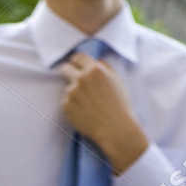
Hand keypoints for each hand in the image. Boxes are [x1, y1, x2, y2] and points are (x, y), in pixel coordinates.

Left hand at [56, 52, 147, 173]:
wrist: (114, 128)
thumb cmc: (119, 104)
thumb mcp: (117, 81)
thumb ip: (105, 67)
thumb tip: (96, 61)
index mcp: (95, 70)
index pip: (78, 57)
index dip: (78, 61)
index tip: (76, 65)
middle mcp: (81, 79)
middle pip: (65, 68)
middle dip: (69, 72)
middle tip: (75, 80)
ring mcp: (71, 92)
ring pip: (68, 87)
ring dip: (74, 92)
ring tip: (88, 103)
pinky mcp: (66, 106)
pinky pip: (66, 101)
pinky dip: (72, 104)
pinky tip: (84, 111)